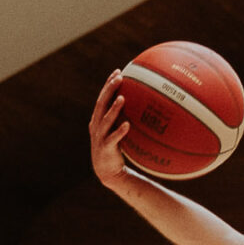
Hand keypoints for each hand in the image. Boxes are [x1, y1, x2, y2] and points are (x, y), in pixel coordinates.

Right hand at [88, 72, 133, 189]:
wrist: (109, 173)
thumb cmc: (117, 150)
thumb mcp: (119, 132)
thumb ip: (126, 119)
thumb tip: (147, 108)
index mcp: (98, 119)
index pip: (102, 98)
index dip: (108, 84)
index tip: (118, 71)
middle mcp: (96, 126)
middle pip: (101, 103)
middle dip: (109, 89)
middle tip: (119, 77)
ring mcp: (99, 137)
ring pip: (105, 120)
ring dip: (113, 108)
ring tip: (122, 98)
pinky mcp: (105, 149)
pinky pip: (112, 139)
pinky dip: (119, 132)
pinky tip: (127, 125)